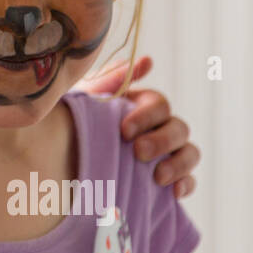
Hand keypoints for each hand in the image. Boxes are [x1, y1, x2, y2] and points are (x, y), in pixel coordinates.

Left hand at [75, 56, 199, 198]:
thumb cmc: (76, 122)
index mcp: (142, 106)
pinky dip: (185, 185)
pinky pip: (188, 181)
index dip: (146, 116)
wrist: (62, 159)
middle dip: (161, 140)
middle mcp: (160, 127)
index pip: (160, 104)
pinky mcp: (169, 180)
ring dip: (178, 163)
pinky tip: (173, 192)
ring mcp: (168, 154)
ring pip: (190, 153)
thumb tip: (148, 60)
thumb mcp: (88, 99)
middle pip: (179, 128)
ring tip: (157, 177)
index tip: (123, 130)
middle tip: (138, 152)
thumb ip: (112, 79)